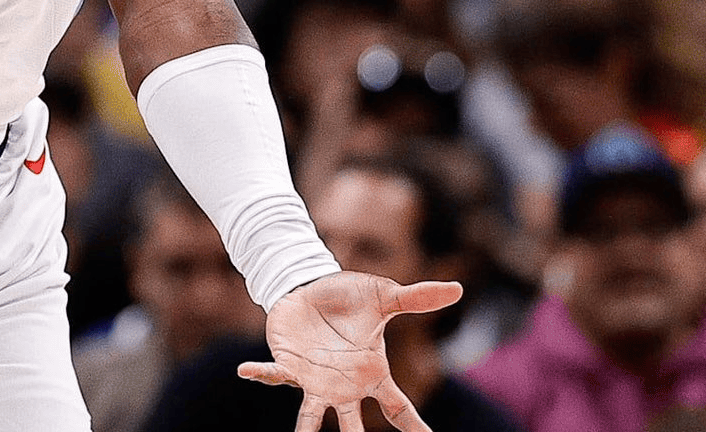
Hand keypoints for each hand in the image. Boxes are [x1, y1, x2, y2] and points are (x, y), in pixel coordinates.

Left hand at [239, 271, 462, 431]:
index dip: (414, 428)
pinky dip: (261, 374)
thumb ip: (417, 298)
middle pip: (353, 428)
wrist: (311, 287)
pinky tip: (246, 370)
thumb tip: (459, 288)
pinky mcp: (288, 366)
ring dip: (306, 430)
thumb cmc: (351, 297)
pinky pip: (274, 375)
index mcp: (371, 374)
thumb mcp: (385, 297)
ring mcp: (315, 381)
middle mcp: (344, 386)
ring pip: (312, 418)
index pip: (398, 409)